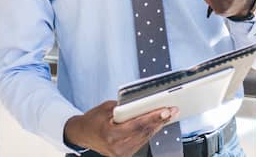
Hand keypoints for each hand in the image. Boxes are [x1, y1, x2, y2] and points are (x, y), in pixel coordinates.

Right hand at [63, 101, 177, 156]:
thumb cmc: (93, 119)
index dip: (153, 117)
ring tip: (170, 114)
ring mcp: (121, 153)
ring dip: (158, 126)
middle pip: (144, 132)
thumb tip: (145, 103)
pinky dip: (150, 131)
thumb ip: (125, 108)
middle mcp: (117, 147)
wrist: (82, 133)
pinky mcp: (125, 154)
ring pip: (145, 138)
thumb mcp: (107, 108)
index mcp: (110, 135)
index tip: (165, 110)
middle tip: (173, 110)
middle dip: (160, 120)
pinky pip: (141, 141)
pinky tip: (158, 123)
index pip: (137, 125)